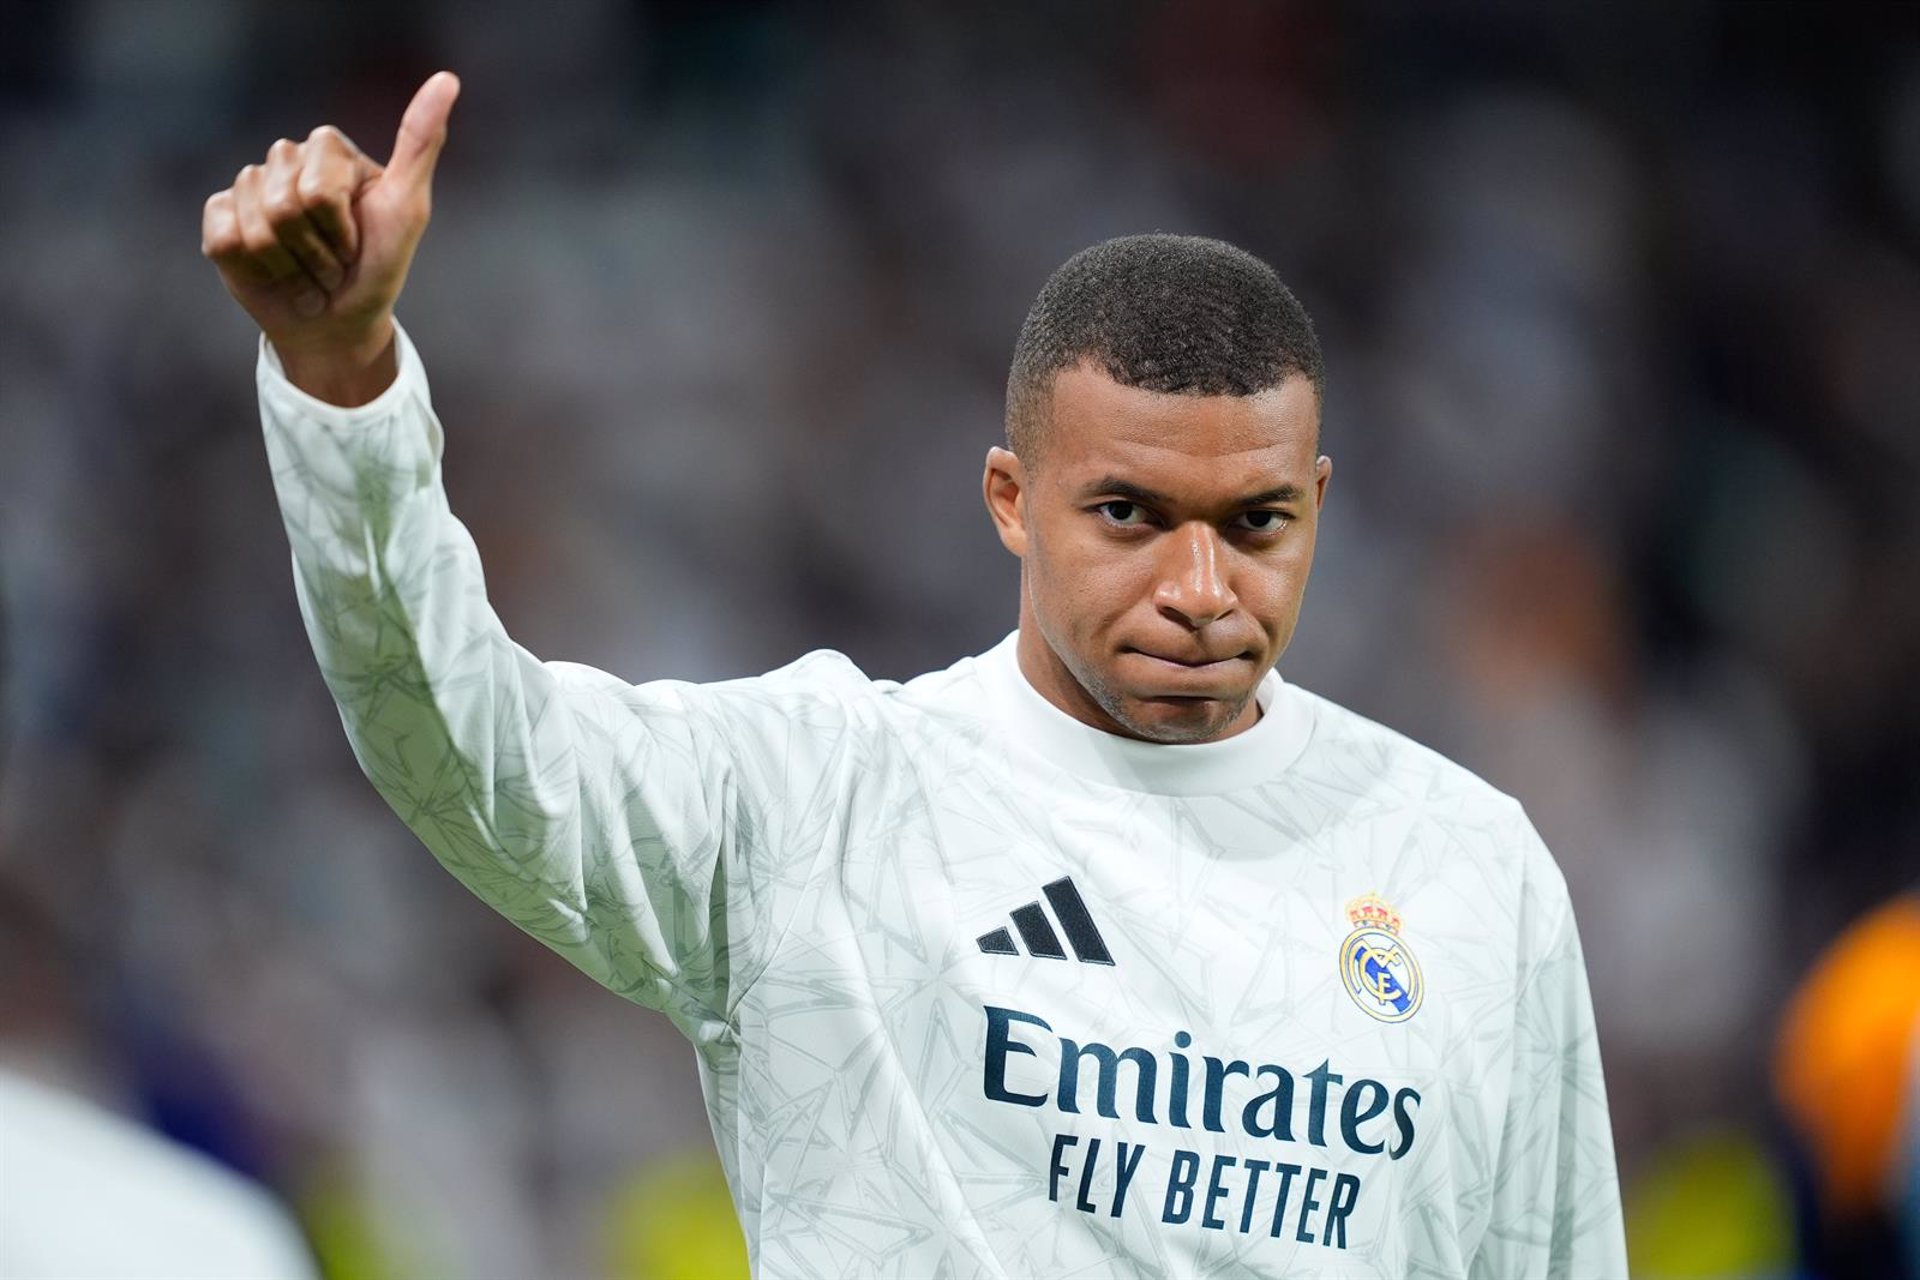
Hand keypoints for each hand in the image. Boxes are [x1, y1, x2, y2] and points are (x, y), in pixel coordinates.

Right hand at [202, 72, 459, 403]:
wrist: (340, 320)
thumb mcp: (408, 208)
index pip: (319, 189)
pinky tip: (274, 273)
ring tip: (308, 273)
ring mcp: (250, 185)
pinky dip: (256, 269)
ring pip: (256, 228)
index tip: (358, 244)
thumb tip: (447, 79)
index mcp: (329, 150)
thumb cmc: (378, 266)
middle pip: (284, 206)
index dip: (340, 230)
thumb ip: (421, 144)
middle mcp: (286, 159)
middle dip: (316, 252)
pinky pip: (226, 239)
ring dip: (291, 268)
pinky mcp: (220, 217)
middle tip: (333, 264)